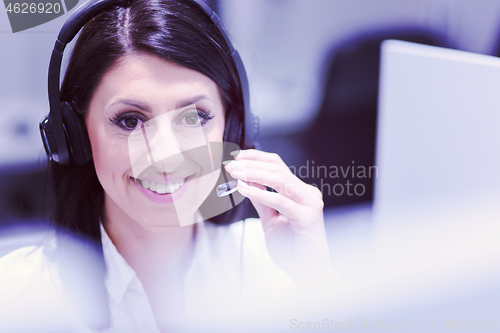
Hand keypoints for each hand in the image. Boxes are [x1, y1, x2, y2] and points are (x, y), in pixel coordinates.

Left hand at [224, 149, 335, 287]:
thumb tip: (246, 179)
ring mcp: (310, 204)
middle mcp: (307, 194)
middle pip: (277, 169)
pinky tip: (244, 189)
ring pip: (279, 180)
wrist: (308, 273)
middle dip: (251, 164)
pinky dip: (260, 193)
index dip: (256, 158)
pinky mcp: (307, 217)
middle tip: (230, 164)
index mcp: (300, 192)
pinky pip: (280, 201)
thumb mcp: (270, 219)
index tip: (235, 156)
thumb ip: (261, 199)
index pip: (277, 166)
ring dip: (253, 174)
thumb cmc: (291, 249)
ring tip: (234, 173)